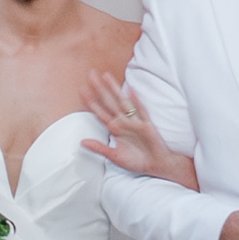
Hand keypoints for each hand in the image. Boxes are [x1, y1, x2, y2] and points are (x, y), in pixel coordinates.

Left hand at [79, 70, 198, 189]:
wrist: (157, 165)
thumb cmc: (138, 161)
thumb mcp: (114, 156)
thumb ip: (99, 148)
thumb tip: (82, 142)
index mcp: (115, 128)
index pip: (100, 112)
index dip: (91, 102)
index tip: (82, 90)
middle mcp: (123, 122)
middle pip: (109, 102)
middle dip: (100, 88)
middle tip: (91, 74)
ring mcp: (134, 121)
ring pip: (122, 102)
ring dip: (114, 89)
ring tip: (106, 76)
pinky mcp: (146, 125)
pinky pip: (140, 111)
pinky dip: (136, 101)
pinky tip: (130, 91)